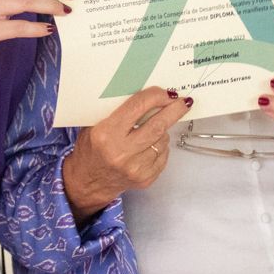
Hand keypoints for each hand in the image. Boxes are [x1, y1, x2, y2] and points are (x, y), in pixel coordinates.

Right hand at [62, 87, 191, 218]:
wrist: (89, 181)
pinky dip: (161, 146)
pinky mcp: (145, 178)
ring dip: (163, 130)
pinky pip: (163, 155)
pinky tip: (151, 144)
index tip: (166, 92)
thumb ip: (116, 111)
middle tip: (183, 102)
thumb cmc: (91, 149)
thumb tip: (146, 95)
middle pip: (158, 125)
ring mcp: (135, 168)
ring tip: (154, 127)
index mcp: (106, 133)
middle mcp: (121, 152)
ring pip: (162, 140)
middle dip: (174, 110)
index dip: (156, 96)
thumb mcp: (94, 125)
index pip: (138, 107)